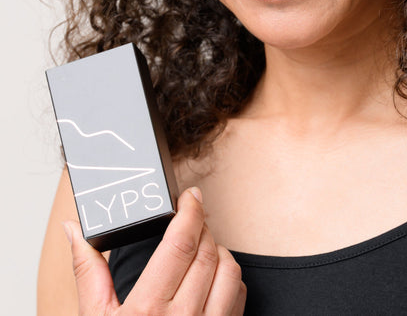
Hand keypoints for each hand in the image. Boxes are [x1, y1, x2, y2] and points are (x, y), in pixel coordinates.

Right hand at [63, 187, 245, 314]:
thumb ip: (88, 272)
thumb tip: (74, 231)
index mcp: (148, 310)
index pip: (182, 244)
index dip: (191, 212)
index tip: (190, 196)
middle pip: (208, 252)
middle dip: (203, 227)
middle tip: (192, 218)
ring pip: (230, 271)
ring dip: (219, 250)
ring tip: (201, 246)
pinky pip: (238, 297)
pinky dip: (230, 277)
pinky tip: (212, 277)